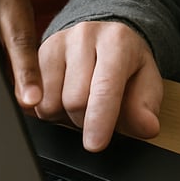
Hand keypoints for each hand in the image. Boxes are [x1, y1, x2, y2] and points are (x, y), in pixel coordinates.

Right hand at [37, 20, 163, 150]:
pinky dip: (47, 110)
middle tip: (97, 112)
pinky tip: (62, 97)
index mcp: (117, 41)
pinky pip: (32, 100)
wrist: (104, 40)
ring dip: (64, 116)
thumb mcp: (147, 83)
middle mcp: (84, 35)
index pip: (105, 86)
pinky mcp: (35, 54)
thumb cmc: (127, 65)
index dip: (100, 119)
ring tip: (80, 101)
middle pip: (75, 100)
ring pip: (50, 102)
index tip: (94, 145)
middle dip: (85, 120)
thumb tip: (147, 127)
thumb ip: (146, 106)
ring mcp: (57, 42)